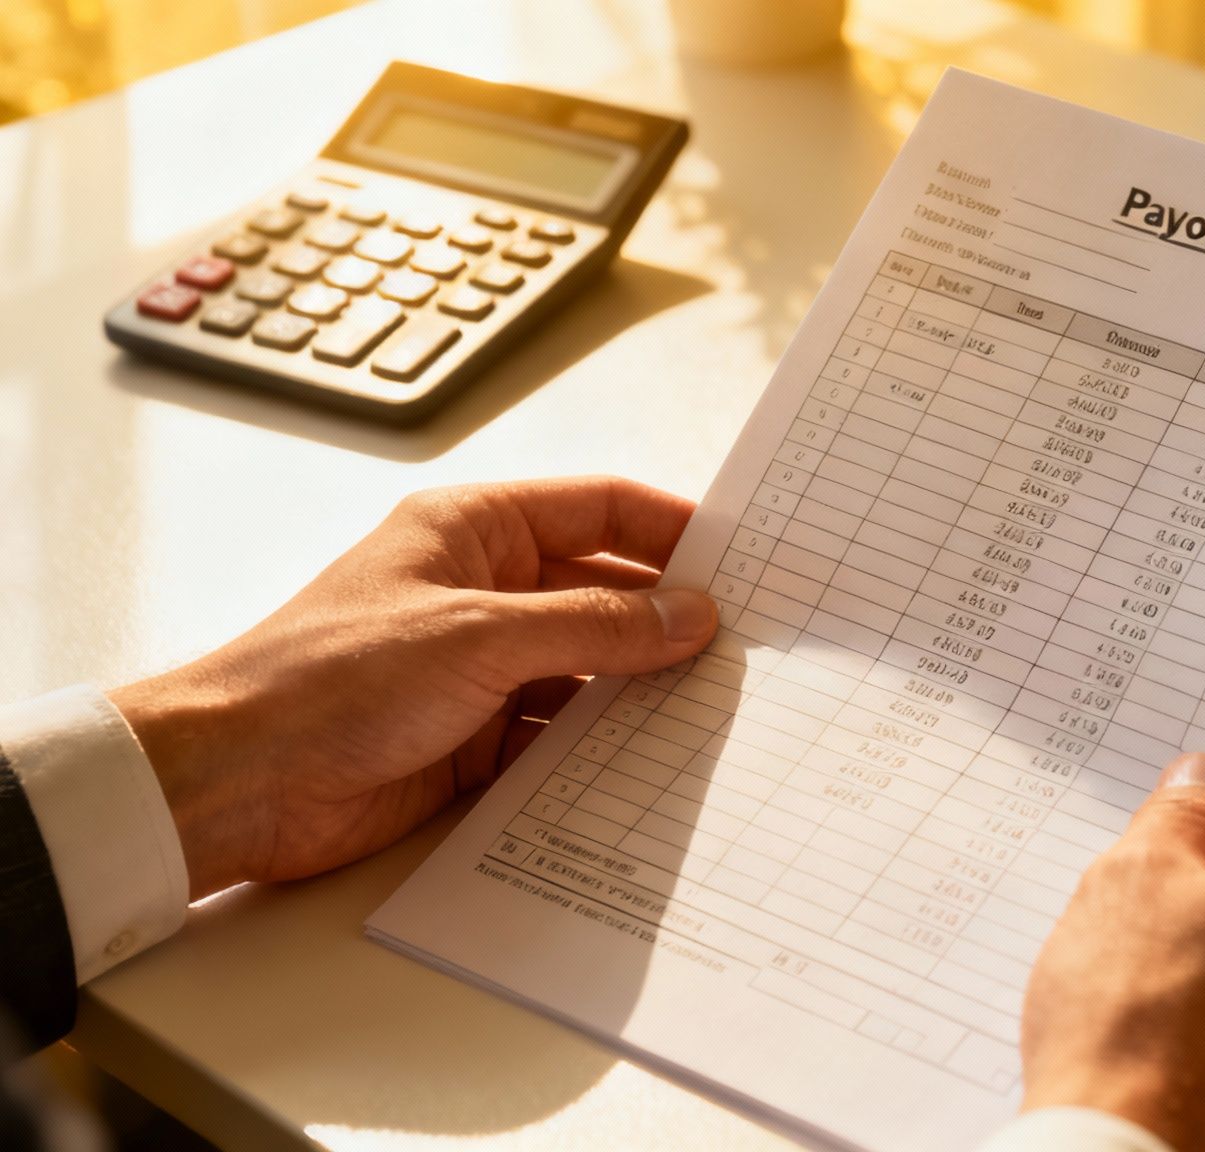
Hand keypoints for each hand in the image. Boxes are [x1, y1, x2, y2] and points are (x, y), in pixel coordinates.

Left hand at [110, 477, 718, 900]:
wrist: (239, 782)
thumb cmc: (327, 679)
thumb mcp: (479, 636)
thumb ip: (593, 625)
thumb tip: (686, 616)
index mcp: (475, 532)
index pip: (598, 510)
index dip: (671, 529)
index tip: (742, 559)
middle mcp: (483, 592)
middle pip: (603, 593)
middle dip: (667, 620)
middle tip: (747, 647)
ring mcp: (481, 670)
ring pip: (589, 671)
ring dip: (640, 692)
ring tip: (715, 710)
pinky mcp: (475, 742)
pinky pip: (561, 739)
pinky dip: (602, 752)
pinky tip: (652, 767)